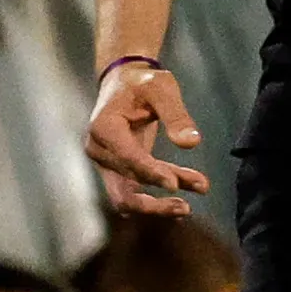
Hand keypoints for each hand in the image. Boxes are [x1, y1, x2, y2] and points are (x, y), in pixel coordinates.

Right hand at [86, 61, 206, 215]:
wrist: (125, 83)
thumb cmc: (143, 83)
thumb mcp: (162, 88)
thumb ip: (176, 114)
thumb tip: (192, 143)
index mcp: (104, 128)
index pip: (128, 158)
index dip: (151, 173)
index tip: (176, 184)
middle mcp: (99, 150)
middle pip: (124, 187)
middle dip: (156, 199)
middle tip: (186, 207)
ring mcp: (105, 163)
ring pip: (127, 196)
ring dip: (156, 205)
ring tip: (187, 208)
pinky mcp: (116, 170)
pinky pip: (134, 191)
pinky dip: (155, 200)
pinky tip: (182, 205)